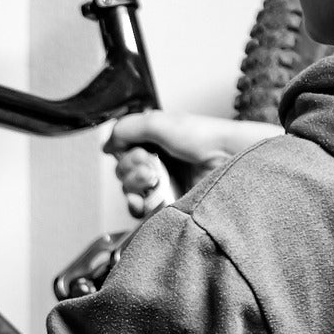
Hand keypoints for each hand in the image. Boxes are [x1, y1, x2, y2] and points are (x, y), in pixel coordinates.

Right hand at [104, 111, 281, 217]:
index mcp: (155, 142)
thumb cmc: (205, 138)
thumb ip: (127, 128)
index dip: (124, 153)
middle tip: (149, 164)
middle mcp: (158, 163)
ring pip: (128, 191)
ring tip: (153, 178)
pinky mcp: (168, 205)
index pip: (123, 152)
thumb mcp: (159, 122)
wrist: (227, 158)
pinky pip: (141, 211)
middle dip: (130, 167)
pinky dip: (137, 205)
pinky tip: (145, 198)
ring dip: (134, 184)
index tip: (137, 150)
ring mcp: (163, 185)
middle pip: (123, 172)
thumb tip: (107, 144)